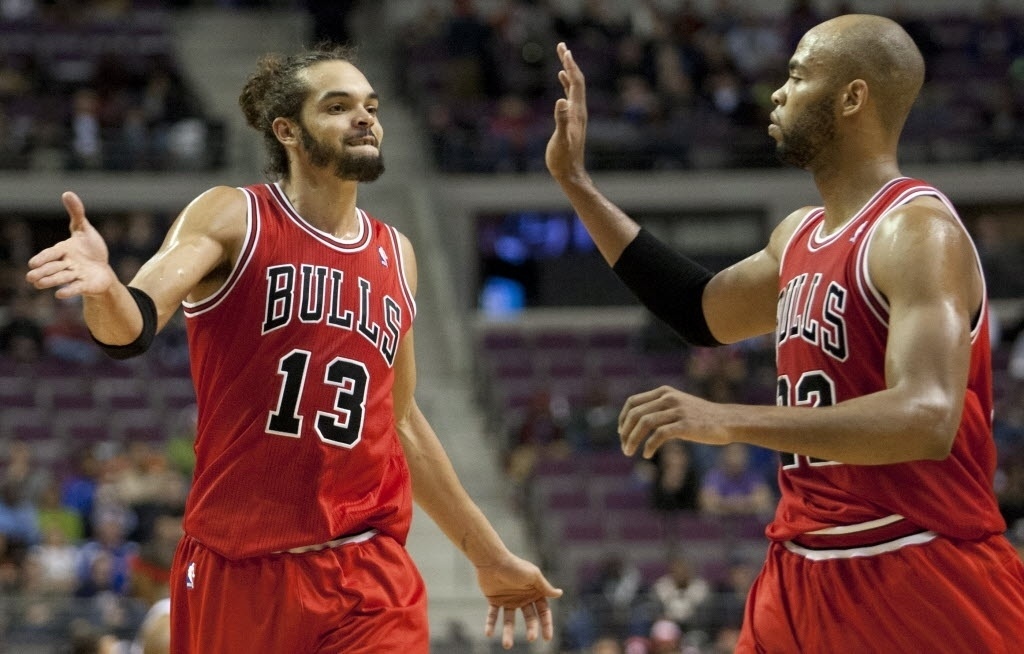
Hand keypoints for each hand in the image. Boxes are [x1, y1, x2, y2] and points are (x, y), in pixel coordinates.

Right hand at [26, 191, 116, 298]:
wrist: (102, 269)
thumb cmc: (90, 249)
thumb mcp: (84, 229)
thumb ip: (76, 213)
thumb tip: (67, 193)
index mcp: (63, 250)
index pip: (51, 253)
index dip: (43, 258)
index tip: (32, 263)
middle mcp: (66, 264)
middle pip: (53, 268)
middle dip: (43, 271)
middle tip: (31, 276)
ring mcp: (75, 276)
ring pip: (61, 278)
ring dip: (51, 280)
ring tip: (39, 284)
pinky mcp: (85, 285)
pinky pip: (75, 288)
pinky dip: (68, 291)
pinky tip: (59, 295)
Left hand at [478, 554, 562, 649]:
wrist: (493, 560)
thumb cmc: (515, 566)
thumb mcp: (533, 576)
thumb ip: (545, 587)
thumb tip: (560, 593)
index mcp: (534, 592)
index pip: (543, 611)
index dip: (546, 624)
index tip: (547, 638)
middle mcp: (523, 597)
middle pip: (529, 618)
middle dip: (531, 629)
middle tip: (530, 638)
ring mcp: (509, 600)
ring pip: (510, 620)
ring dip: (508, 633)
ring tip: (507, 645)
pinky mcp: (495, 600)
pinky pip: (493, 615)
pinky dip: (491, 624)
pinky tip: (489, 634)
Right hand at [545, 42, 588, 183]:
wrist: (570, 173)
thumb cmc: (563, 159)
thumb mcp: (560, 140)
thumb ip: (560, 120)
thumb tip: (560, 101)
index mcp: (576, 111)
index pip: (576, 83)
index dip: (570, 66)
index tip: (564, 50)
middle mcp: (579, 110)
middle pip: (577, 81)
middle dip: (569, 63)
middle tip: (561, 46)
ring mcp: (576, 115)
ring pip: (574, 87)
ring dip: (568, 71)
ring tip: (562, 57)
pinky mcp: (571, 120)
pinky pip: (570, 96)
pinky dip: (566, 84)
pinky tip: (561, 80)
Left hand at [619, 386, 730, 457]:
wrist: (727, 421)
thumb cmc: (700, 417)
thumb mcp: (677, 406)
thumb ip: (659, 410)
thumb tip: (634, 426)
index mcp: (664, 392)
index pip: (633, 402)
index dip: (623, 418)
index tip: (621, 433)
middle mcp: (669, 398)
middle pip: (636, 414)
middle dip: (625, 432)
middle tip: (624, 448)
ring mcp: (677, 410)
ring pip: (645, 423)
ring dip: (633, 440)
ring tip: (629, 452)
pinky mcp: (685, 424)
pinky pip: (659, 435)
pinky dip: (649, 446)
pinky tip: (647, 454)